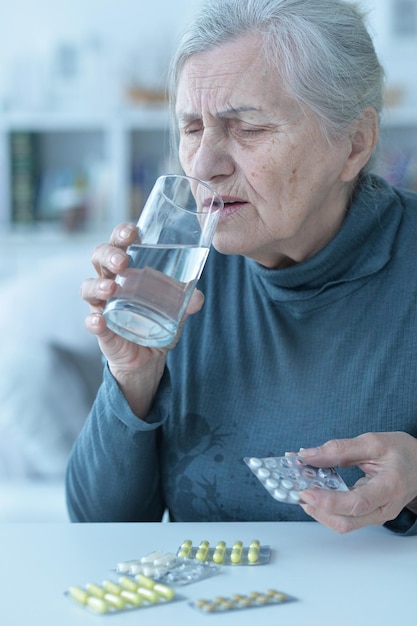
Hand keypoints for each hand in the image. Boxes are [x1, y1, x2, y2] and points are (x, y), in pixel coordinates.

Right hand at [81, 223, 203, 415]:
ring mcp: (102, 305)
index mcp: (127, 269)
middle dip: (108, 255)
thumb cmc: (158, 321)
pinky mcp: (101, 329)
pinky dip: (94, 321)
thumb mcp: (177, 309)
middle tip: (122, 261)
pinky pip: (91, 322)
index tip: (132, 232)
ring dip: (98, 285)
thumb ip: (187, 301)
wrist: (149, 357)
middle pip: (98, 258)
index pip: (119, 243)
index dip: (121, 234)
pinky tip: (99, 320)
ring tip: (110, 289)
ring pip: (88, 287)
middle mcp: (110, 282)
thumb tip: (196, 297)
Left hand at [295, 432, 416, 532]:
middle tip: (297, 491)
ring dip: (319, 509)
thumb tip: (308, 455)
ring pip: (344, 523)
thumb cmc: (403, 453)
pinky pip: (345, 517)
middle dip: (318, 509)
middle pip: (347, 522)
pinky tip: (315, 492)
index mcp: (389, 487)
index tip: (306, 492)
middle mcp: (384, 508)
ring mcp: (376, 514)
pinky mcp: (369, 514)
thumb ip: (340, 449)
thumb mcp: (373, 442)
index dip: (329, 501)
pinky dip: (327, 506)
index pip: (357, 503)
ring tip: (302, 489)